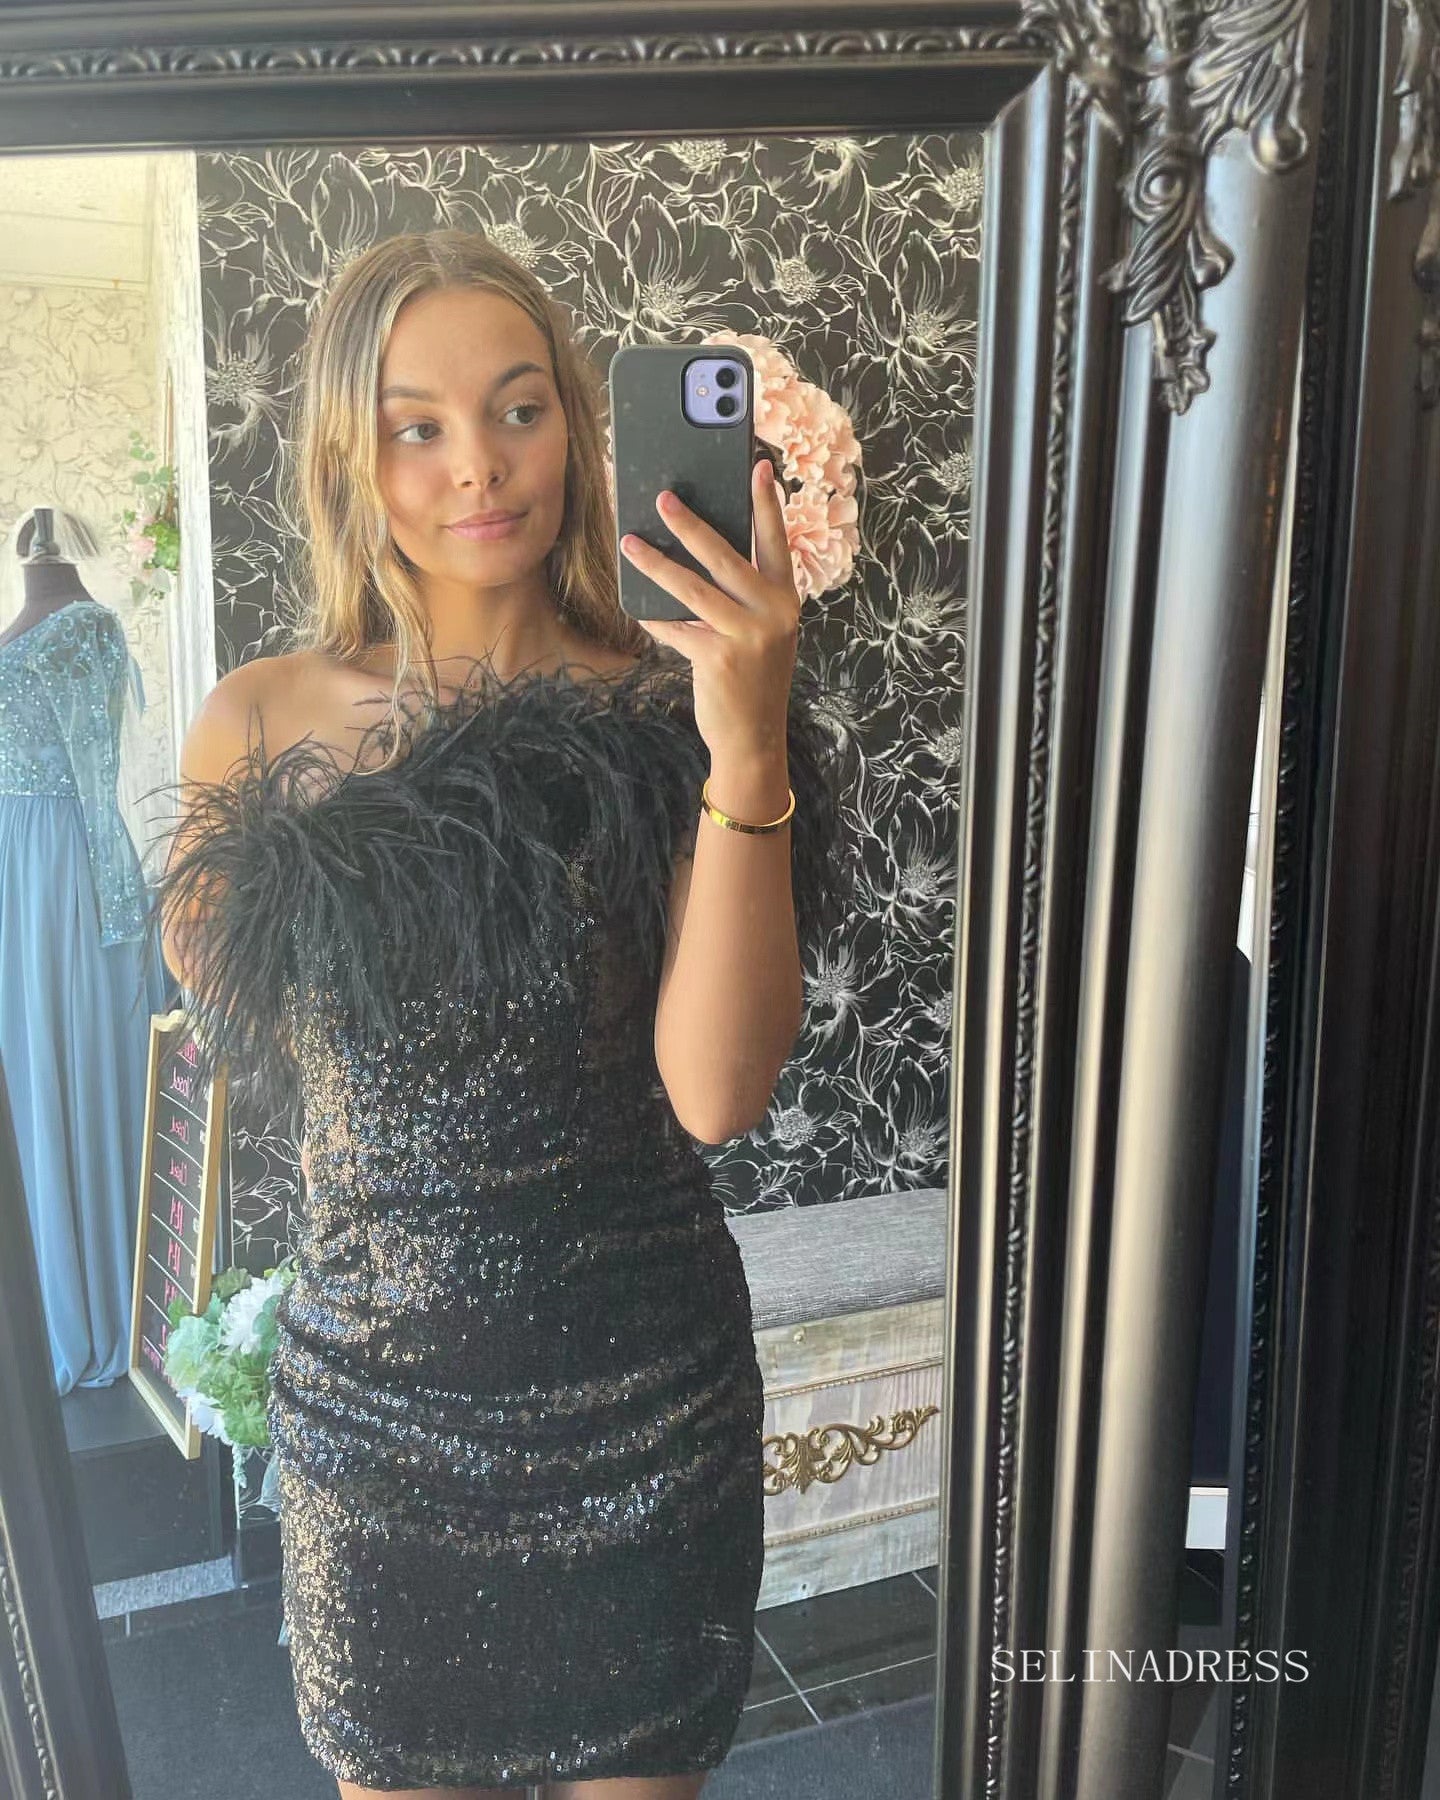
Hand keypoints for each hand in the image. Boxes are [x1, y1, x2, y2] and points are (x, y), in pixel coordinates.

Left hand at [621, 455, 799, 766]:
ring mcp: (748, 636)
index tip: (760, 466)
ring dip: (655, 562)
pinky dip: (654, 617)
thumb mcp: (760, 632)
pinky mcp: (719, 658)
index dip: (767, 503)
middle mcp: (773, 613)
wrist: (754, 738)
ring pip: (692, 588)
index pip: (776, 541)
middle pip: (726, 556)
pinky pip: (676, 628)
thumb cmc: (751, 678)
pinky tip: (635, 605)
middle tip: (664, 496)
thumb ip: (740, 597)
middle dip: (690, 523)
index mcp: (786, 600)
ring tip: (630, 541)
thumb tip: (692, 556)